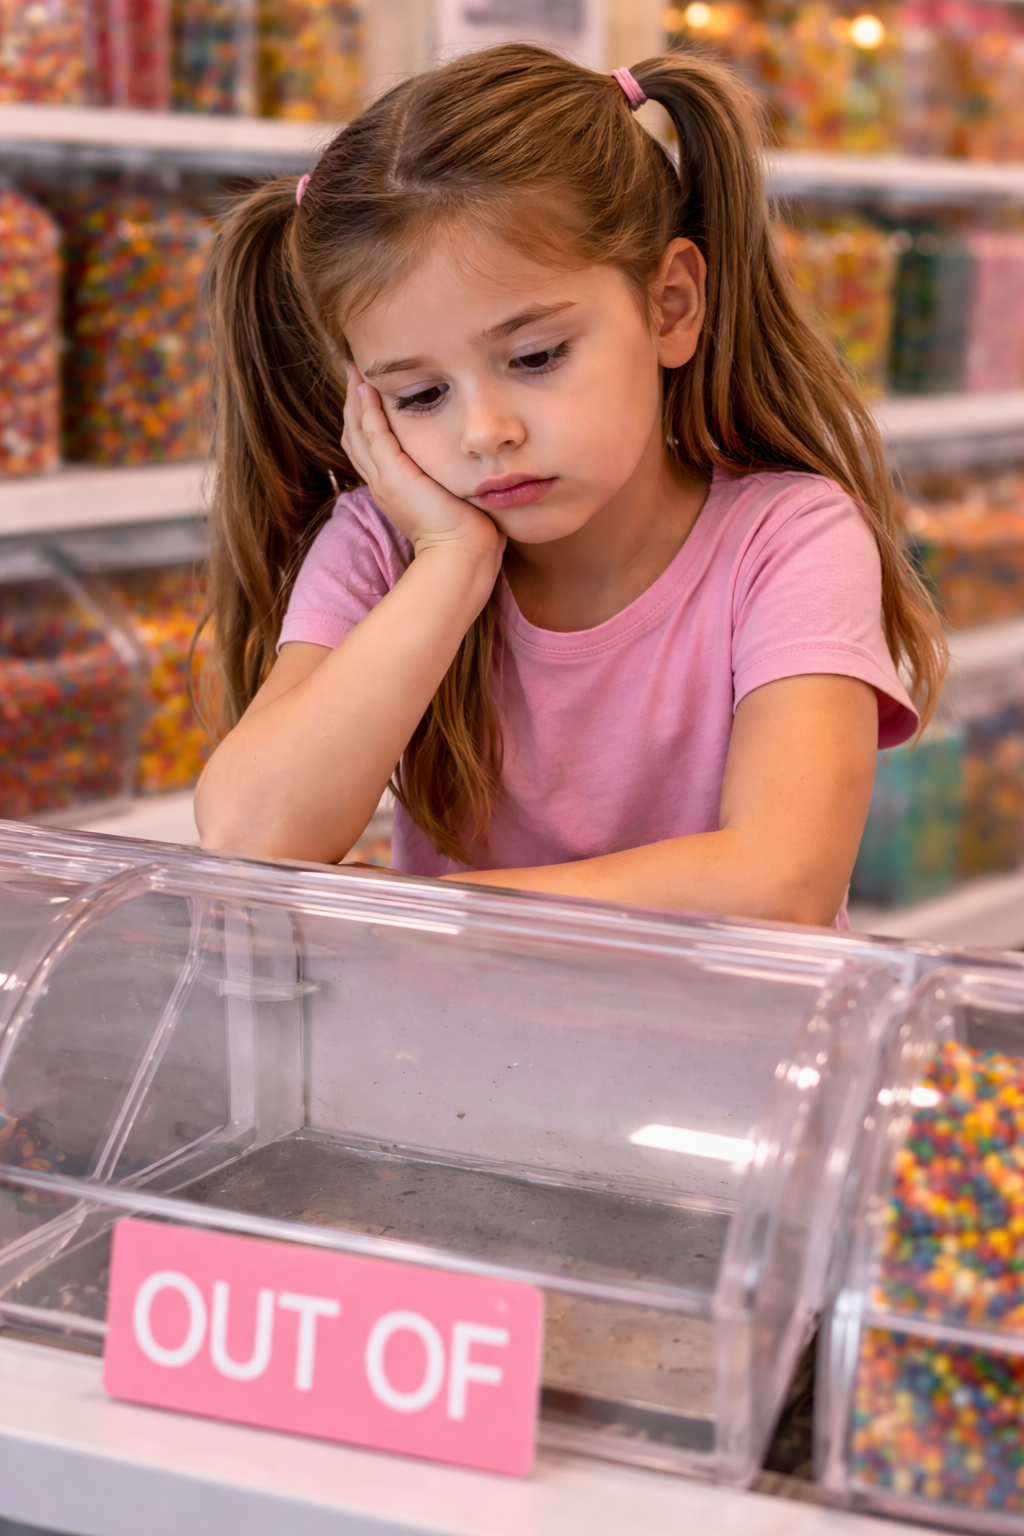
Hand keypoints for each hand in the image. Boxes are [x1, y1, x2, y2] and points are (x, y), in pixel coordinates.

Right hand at [342, 366, 504, 570]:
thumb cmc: (466, 534)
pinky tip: (367, 387)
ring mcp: (384, 479)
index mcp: (393, 490)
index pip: (370, 449)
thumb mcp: (452, 498)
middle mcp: (381, 484)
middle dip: (352, 405)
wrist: (463, 554)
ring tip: (354, 372)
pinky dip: (368, 409)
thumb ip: (449, 478)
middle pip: (355, 437)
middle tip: (352, 374)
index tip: (367, 394)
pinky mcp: (394, 474)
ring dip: (355, 400)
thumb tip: (470, 463)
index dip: (365, 420)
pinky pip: (373, 433)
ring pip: (358, 432)